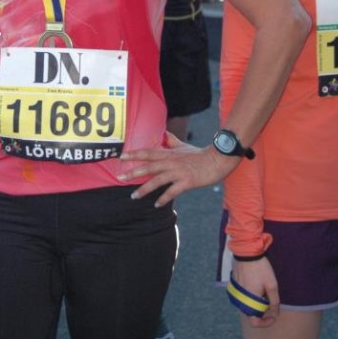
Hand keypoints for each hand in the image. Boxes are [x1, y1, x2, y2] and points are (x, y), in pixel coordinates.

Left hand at [118, 131, 240, 206]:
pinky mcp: (187, 182)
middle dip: (133, 172)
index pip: (148, 152)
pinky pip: (172, 192)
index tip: (121, 157)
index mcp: (169, 154)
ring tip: (134, 196)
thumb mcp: (184, 146)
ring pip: (157, 180)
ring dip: (144, 189)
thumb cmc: (200, 154)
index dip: (134, 154)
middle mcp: (171, 162)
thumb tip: (164, 134)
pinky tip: (156, 205)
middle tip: (120, 178)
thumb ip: (172, 141)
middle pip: (148, 166)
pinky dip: (163, 198)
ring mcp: (178, 172)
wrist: (217, 160)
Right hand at [233, 257, 279, 326]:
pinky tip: (257, 284)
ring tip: (264, 291)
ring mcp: (236, 292)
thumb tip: (275, 314)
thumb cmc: (260, 269)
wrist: (246, 252)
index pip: (255, 323)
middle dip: (262, 311)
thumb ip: (274, 302)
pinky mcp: (234, 285)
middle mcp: (240, 300)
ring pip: (247, 305)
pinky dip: (251, 295)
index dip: (266, 323)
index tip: (273, 316)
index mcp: (249, 302)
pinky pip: (243, 296)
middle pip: (251, 313)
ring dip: (256, 303)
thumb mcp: (272, 285)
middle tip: (271, 301)